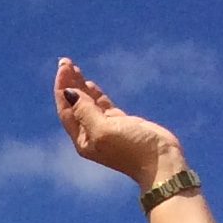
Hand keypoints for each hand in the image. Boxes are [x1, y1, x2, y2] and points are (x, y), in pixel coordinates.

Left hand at [53, 59, 182, 185]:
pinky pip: (102, 106)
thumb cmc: (131, 149)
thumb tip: (68, 93)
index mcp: (82, 139)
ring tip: (73, 67)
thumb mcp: (104, 130)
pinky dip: (95, 94)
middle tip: (65, 60)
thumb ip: (86, 111)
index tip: (63, 67)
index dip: (62, 87)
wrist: (160, 162)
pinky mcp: (121, 123)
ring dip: (80, 85)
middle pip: (74, 103)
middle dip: (69, 82)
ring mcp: (106, 128)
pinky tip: (90, 84)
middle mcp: (90, 134)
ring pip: (88, 102)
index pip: (66, 109)